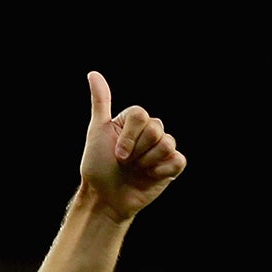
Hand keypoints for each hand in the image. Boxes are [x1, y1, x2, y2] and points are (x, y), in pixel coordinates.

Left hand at [79, 72, 185, 220]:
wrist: (104, 198)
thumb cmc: (97, 166)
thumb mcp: (97, 131)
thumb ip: (101, 102)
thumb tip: (93, 73)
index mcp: (134, 121)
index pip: (142, 116)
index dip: (128, 137)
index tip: (116, 154)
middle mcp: (150, 132)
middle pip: (156, 128)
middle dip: (136, 151)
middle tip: (126, 163)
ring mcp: (162, 149)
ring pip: (167, 144)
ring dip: (147, 162)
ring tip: (136, 170)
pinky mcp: (172, 167)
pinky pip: (178, 160)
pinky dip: (162, 171)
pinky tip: (150, 177)